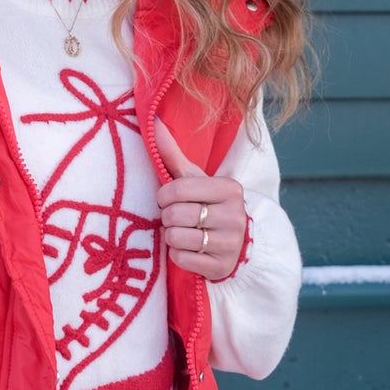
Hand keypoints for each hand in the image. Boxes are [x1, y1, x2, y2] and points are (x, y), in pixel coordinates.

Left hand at [153, 117, 247, 281]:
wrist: (236, 241)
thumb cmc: (209, 204)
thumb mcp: (196, 179)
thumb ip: (173, 154)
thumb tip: (153, 122)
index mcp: (229, 189)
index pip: (178, 189)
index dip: (164, 195)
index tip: (166, 198)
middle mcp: (234, 215)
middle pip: (174, 215)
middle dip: (167, 217)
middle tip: (175, 217)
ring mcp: (230, 243)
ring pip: (176, 238)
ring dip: (170, 236)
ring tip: (181, 232)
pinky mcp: (222, 267)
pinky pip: (181, 259)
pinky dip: (178, 254)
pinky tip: (189, 248)